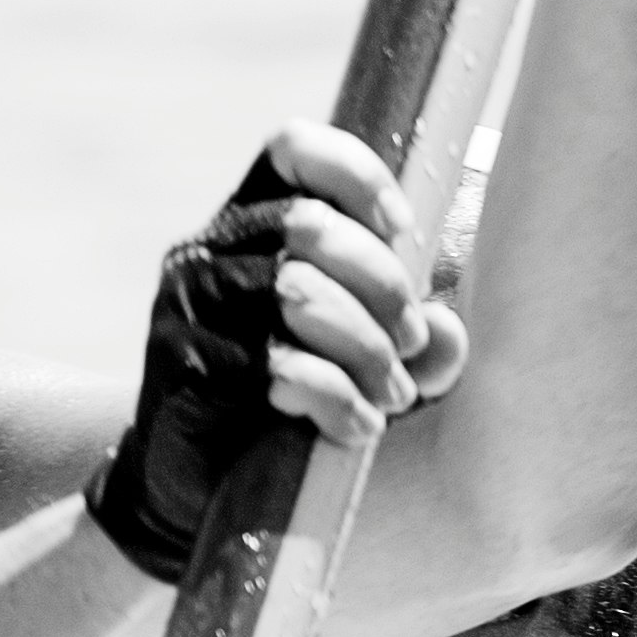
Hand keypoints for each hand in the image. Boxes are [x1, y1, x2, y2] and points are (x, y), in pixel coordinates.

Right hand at [86, 124, 472, 580]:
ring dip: (366, 349)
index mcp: (251, 223)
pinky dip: (336, 398)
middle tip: (413, 343)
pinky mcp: (187, 362)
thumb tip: (449, 333)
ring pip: (297, 292)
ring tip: (393, 396)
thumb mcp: (357, 362)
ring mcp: (190, 302)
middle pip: (311, 225)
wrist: (189, 486)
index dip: (355, 174)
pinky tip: (356, 429)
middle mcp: (211, 248)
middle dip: (383, 284)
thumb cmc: (283, 406)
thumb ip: (409, 340)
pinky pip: (278, 365)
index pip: (293, 150)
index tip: (402, 228)